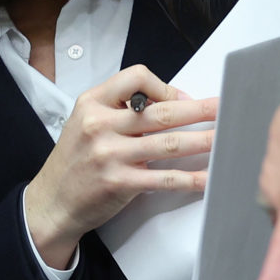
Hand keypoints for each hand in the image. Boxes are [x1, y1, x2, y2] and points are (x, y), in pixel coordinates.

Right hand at [20, 65, 217, 268]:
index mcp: (92, 103)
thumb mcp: (86, 121)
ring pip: (169, 143)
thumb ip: (120, 108)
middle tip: (225, 107)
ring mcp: (110, 155)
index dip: (164, 86)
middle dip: (200, 109)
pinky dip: (192, 178)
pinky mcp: (121, 183)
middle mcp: (100, 125)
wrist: (52, 201)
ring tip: (227, 137)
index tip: (181, 99)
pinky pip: (165, 178)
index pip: (136, 78)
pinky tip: (209, 177)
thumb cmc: (75, 161)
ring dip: (204, 141)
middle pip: (161, 111)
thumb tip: (172, 102)